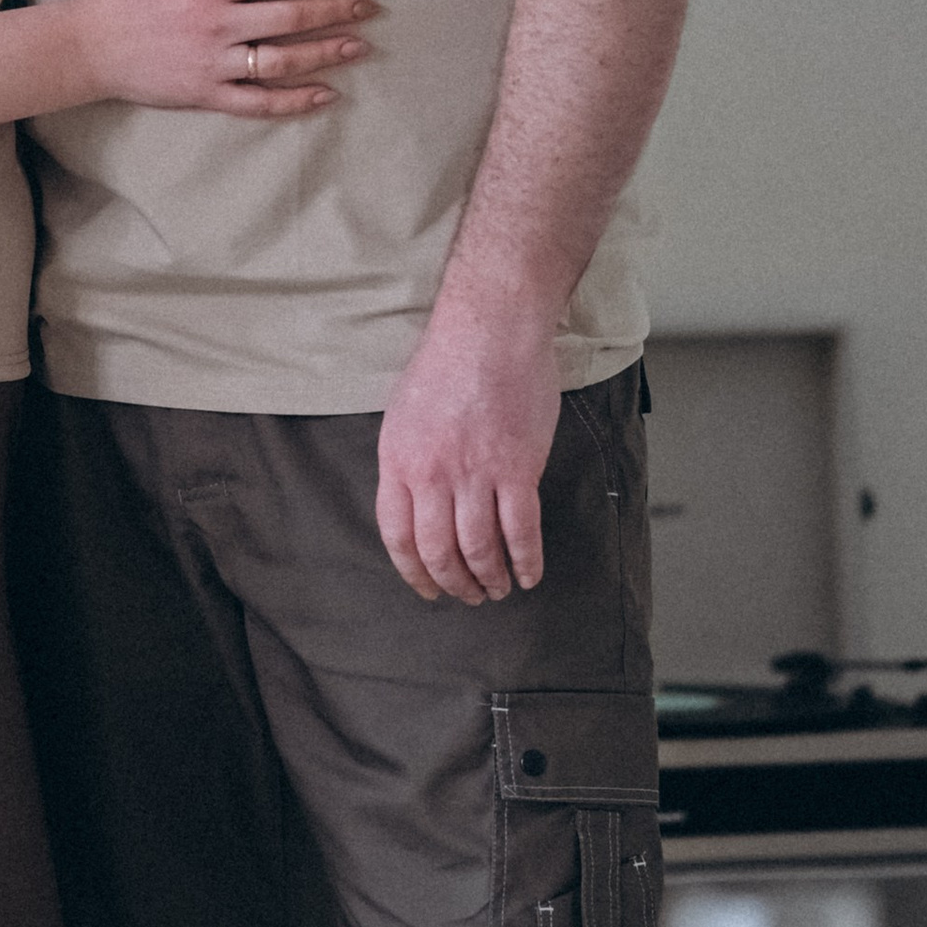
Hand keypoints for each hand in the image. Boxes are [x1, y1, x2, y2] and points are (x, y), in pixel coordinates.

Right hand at [71, 0, 374, 119]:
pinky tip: (327, 94)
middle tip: (368, 7)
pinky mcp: (207, 95)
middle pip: (291, 18)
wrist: (88, 47)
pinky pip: (259, 102)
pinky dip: (296, 100)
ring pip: (283, 61)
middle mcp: (217, 26)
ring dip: (326, 53)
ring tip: (359, 46)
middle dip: (335, 10)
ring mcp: (214, 64)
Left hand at [375, 299, 565, 602]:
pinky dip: (526, 561)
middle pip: (439, 552)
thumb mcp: (403, 413)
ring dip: (490, 578)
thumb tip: (414, 502)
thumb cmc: (447, 363)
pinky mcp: (517, 470)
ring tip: (498, 589)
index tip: (428, 590)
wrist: (491, 330)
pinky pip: (521, 532)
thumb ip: (406, 460)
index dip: (414, 573)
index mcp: (397, 461)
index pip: (398, 537)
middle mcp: (432, 475)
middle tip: (469, 596)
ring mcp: (475, 474)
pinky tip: (529, 573)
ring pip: (479, 550)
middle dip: (454, 584)